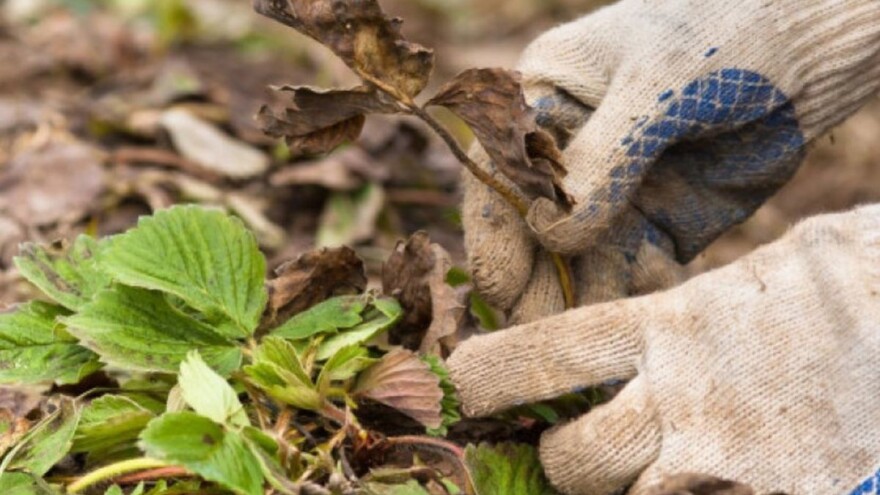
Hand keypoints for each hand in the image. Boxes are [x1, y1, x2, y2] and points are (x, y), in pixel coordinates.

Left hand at [449, 205, 879, 494]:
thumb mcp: (762, 274)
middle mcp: (685, 398)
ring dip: (622, 493)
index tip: (462, 384)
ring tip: (649, 470)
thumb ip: (691, 311)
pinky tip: (704, 479)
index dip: (490, 375)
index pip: (545, 354)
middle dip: (563, 462)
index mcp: (670, 326)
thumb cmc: (857, 281)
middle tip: (574, 451)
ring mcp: (726, 461)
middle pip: (573, 459)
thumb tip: (645, 333)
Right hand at [463, 0, 879, 321]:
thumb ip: (602, 160)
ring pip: (575, 263)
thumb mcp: (656, 87)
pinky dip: (632, 293)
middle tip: (538, 335)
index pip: (499, 179)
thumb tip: (552, 234)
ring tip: (589, 332)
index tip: (503, 292)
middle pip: (529, 233)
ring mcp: (609, 195)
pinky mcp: (653, 227)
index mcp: (542, 104)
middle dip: (533, 284)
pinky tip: (646, 297)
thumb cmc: (724, 38)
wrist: (808, 56)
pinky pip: (629, 273)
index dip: (496, 237)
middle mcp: (566, 156)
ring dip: (579, 299)